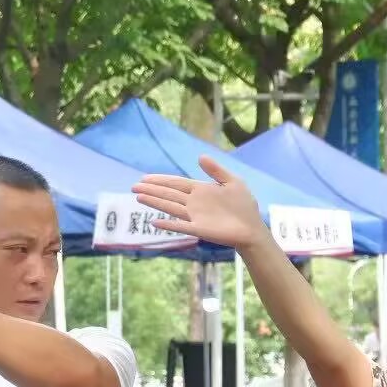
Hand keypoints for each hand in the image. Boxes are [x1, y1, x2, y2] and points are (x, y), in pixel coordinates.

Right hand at [134, 157, 270, 250]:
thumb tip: (200, 156)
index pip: (176, 183)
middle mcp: (194, 203)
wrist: (252, 228)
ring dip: (155, 202)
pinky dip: (168, 224)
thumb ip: (216, 170)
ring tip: (139, 197)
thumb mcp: (233, 182)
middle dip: (152, 189)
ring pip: (170, 207)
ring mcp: (195, 216)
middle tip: (134, 186)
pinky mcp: (199, 229)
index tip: (145, 178)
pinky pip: (180, 226)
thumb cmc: (244, 206)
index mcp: (200, 190)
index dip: (161, 180)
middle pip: (169, 194)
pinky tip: (154, 222)